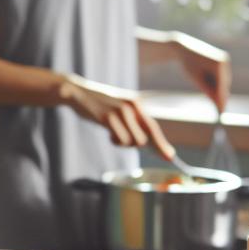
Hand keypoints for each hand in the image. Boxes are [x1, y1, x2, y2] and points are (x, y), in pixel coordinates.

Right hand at [60, 75, 177, 159]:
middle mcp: (132, 107)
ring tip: (113, 134)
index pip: (153, 127)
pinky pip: (120, 139)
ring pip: (133, 141)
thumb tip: (147, 141)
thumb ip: (133, 121)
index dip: (162, 143)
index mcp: (136, 104)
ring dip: (124, 143)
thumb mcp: (119, 108)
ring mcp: (120, 112)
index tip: (170, 157)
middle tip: (127, 141)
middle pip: (146, 137)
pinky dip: (115, 141)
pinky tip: (108, 133)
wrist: (78, 92)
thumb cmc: (99, 104)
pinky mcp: (108, 118)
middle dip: (140, 145)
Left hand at [173, 33, 230, 111]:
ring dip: (218, 88)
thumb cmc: (188, 64)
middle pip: (224, 84)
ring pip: (224, 80)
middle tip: (219, 110)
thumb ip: (208, 91)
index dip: (221, 99)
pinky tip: (208, 82)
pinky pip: (222, 75)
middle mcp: (224, 61)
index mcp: (217, 64)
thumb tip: (218, 102)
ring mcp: (225, 60)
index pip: (221, 86)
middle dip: (221, 95)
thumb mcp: (196, 79)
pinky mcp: (223, 60)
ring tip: (209, 92)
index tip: (221, 111)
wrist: (183, 48)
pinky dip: (217, 82)